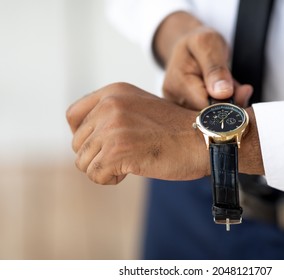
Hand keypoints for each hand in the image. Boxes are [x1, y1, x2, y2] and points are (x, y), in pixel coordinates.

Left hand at [66, 83, 208, 184]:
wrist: (203, 139)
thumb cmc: (176, 130)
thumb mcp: (140, 109)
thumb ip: (112, 115)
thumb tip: (83, 138)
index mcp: (113, 92)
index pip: (72, 115)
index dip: (82, 136)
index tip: (100, 146)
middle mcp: (109, 105)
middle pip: (78, 143)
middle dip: (98, 156)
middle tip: (125, 156)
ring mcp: (111, 127)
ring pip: (84, 162)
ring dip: (105, 169)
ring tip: (132, 162)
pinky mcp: (116, 150)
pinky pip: (96, 175)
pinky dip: (111, 179)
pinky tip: (133, 170)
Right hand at [154, 12, 252, 109]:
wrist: (188, 45)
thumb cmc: (198, 42)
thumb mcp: (208, 43)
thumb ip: (216, 68)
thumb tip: (223, 93)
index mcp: (177, 83)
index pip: (205, 108)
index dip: (226, 103)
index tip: (241, 90)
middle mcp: (174, 100)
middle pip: (208, 115)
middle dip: (229, 104)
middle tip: (240, 87)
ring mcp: (179, 107)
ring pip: (211, 116)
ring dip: (227, 104)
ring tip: (228, 85)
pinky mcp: (186, 111)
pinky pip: (210, 115)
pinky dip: (222, 105)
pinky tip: (223, 93)